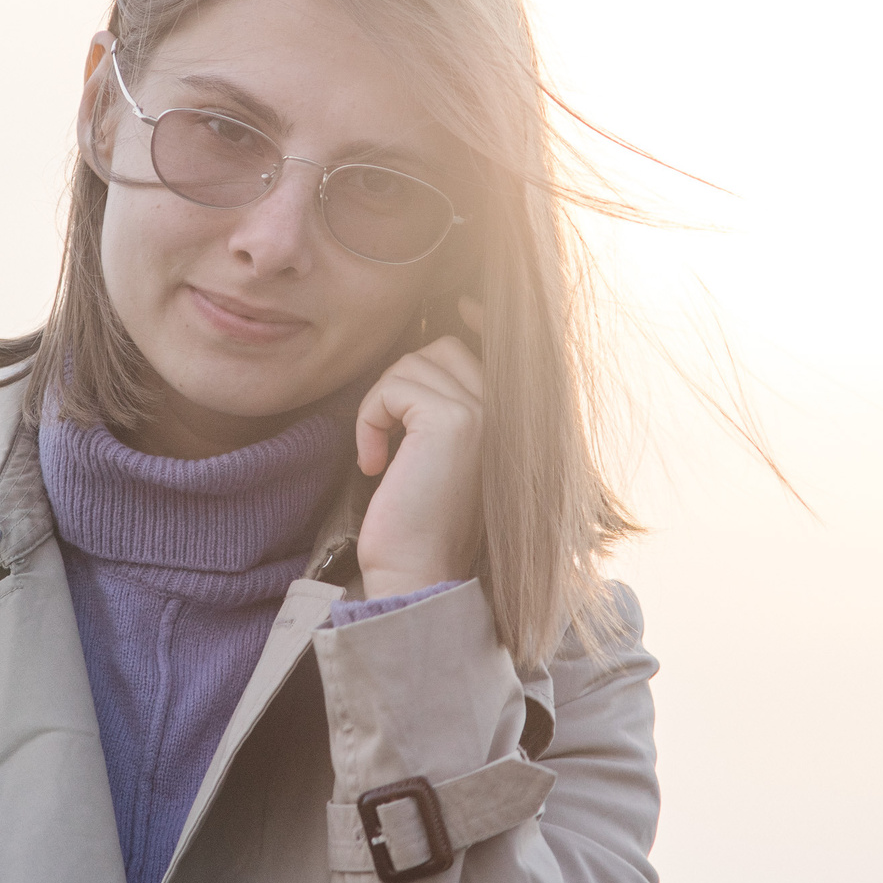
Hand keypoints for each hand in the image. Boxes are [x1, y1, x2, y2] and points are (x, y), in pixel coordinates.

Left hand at [352, 297, 485, 600]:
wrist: (421, 576)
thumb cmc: (422, 525)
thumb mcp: (442, 457)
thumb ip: (448, 407)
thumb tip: (436, 345)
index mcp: (513, 420)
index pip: (492, 345)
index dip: (473, 320)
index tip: (463, 306)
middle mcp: (509, 411)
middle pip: (442, 349)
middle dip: (402, 383)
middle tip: (388, 437)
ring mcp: (484, 412)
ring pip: (411, 365)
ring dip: (380, 407)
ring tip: (383, 459)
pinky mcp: (452, 420)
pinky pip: (392, 388)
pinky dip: (370, 421)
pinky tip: (375, 464)